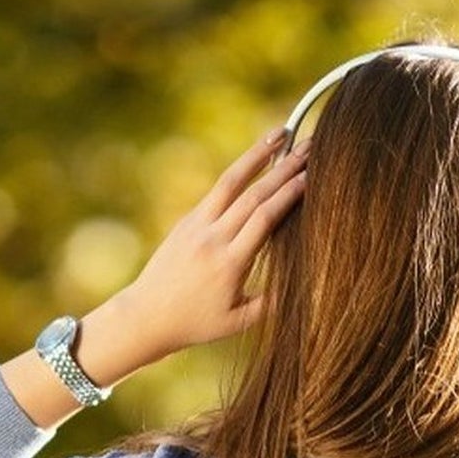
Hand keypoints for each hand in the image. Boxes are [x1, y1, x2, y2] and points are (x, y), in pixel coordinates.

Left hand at [116, 130, 308, 362]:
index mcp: (229, 265)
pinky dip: (240, 171)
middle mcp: (212, 239)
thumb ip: (270, 304)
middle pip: (254, 195)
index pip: (263, 220)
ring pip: (231, 182)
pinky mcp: (188, 220)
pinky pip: (218, 190)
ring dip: (258, 155)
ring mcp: (197, 225)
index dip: (288, 195)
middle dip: (284, 168)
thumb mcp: (237, 323)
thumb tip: (306, 286)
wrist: (147, 315)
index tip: (311, 177)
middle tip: (310, 147)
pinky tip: (257, 158)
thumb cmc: (196, 324)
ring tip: (281, 132)